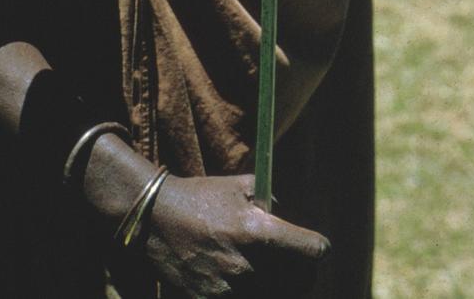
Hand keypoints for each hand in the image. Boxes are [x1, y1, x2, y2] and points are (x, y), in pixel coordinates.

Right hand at [143, 172, 328, 297]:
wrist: (155, 219)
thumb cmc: (200, 197)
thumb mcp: (239, 186)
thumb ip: (270, 199)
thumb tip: (288, 216)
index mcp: (257, 230)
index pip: (311, 250)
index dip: (317, 248)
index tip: (317, 247)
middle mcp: (247, 264)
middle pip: (299, 281)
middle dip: (302, 272)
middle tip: (297, 265)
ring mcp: (229, 288)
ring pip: (274, 295)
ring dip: (277, 285)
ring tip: (267, 272)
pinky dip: (249, 291)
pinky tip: (243, 280)